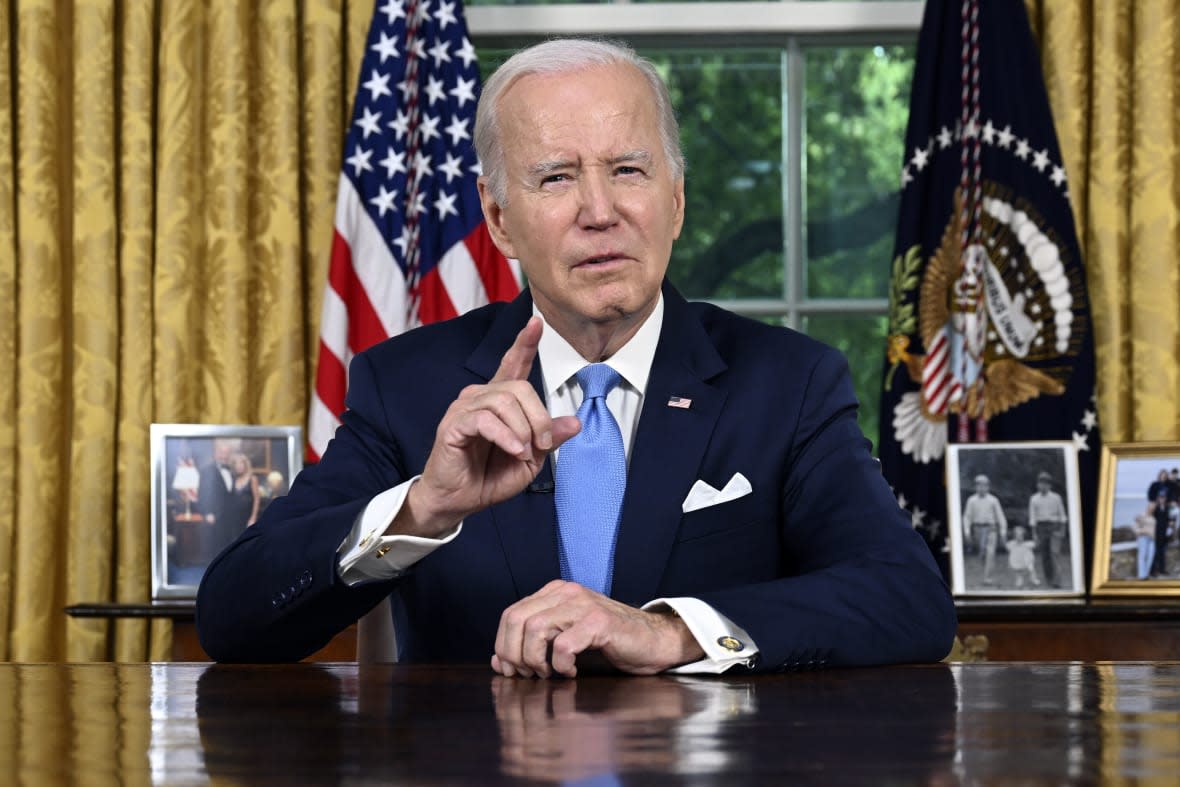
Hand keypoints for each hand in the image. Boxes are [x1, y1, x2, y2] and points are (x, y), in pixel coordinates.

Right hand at [395, 317, 579, 537]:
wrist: (458, 501)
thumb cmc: (489, 477)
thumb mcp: (530, 459)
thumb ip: (550, 438)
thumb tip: (575, 422)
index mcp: (499, 400)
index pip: (513, 363)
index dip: (525, 342)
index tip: (537, 322)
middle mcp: (480, 396)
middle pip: (519, 388)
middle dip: (539, 416)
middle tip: (543, 444)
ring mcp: (464, 408)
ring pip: (505, 401)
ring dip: (523, 429)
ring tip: (524, 452)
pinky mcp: (454, 424)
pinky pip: (486, 419)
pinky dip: (506, 436)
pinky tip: (513, 450)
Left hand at [490, 580, 703, 677]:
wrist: (652, 640)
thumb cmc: (608, 642)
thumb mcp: (565, 639)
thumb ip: (533, 644)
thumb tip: (498, 661)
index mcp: (554, 592)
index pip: (510, 615)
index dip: (503, 646)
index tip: (511, 670)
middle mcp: (565, 592)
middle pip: (516, 620)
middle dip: (514, 654)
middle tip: (529, 675)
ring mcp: (583, 604)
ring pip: (534, 629)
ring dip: (535, 659)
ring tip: (549, 673)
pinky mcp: (599, 622)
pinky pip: (563, 645)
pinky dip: (560, 664)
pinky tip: (571, 671)